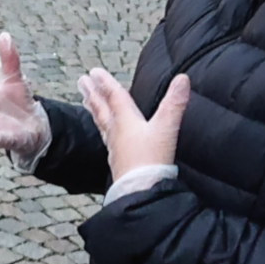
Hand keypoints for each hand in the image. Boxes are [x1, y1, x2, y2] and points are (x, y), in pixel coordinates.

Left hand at [76, 69, 190, 179]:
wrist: (141, 191)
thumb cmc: (151, 161)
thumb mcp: (166, 128)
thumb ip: (174, 103)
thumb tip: (182, 79)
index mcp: (126, 121)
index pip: (114, 97)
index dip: (105, 82)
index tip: (93, 71)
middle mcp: (116, 132)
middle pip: (101, 108)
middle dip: (92, 94)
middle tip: (81, 81)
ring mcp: (115, 147)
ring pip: (101, 123)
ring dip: (93, 109)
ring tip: (86, 101)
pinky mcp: (117, 160)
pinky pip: (106, 138)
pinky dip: (103, 129)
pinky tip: (105, 133)